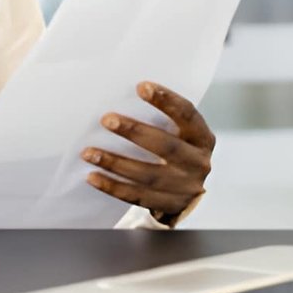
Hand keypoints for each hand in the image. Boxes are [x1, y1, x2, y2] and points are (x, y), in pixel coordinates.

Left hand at [82, 81, 213, 222]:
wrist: (190, 194)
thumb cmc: (179, 152)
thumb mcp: (182, 135)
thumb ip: (164, 121)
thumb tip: (123, 97)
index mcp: (203, 139)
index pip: (188, 115)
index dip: (167, 101)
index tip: (141, 87)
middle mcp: (198, 163)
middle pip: (166, 147)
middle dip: (135, 132)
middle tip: (107, 120)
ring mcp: (184, 187)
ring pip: (147, 175)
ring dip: (115, 163)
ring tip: (89, 152)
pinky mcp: (168, 206)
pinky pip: (136, 196)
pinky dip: (113, 186)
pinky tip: (93, 176)